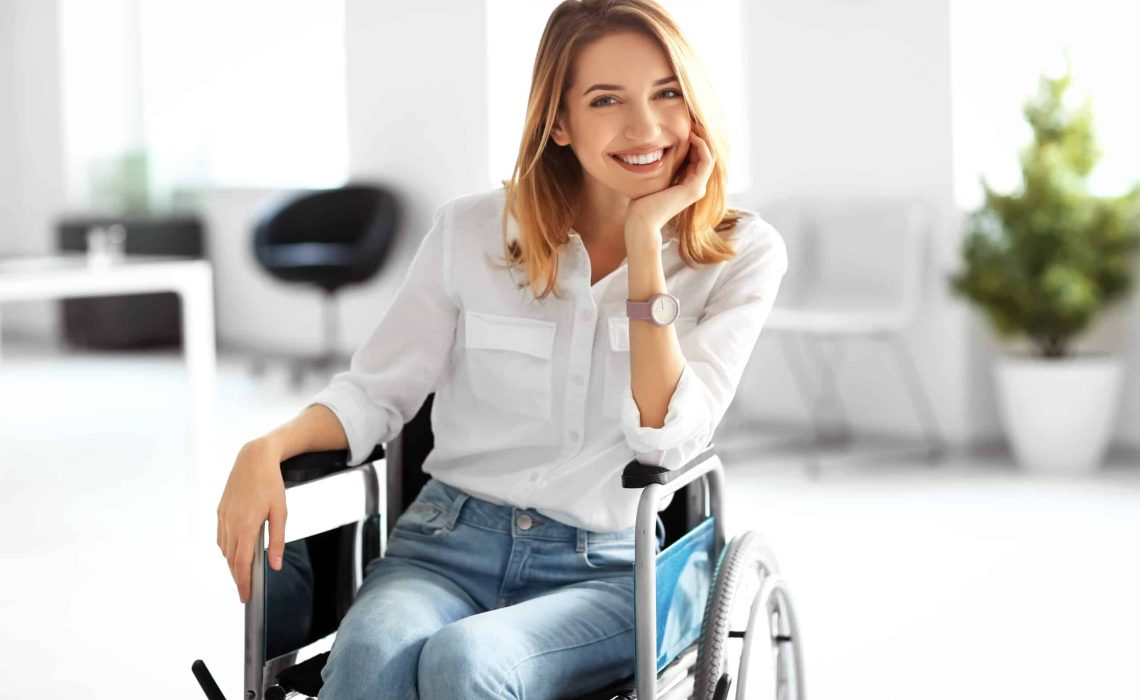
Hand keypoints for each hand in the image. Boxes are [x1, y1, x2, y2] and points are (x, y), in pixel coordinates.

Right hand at [216, 439, 286, 602]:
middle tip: (244, 591)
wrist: (254, 459)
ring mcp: (222, 517)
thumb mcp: (281, 512)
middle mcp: (230, 524)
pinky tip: (235, 551)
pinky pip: (221, 537)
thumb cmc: (271, 484)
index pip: (242, 563)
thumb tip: (275, 565)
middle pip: (231, 560)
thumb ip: (278, 541)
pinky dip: (227, 549)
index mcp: (246, 526)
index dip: (242, 582)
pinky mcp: (220, 511)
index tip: (245, 597)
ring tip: (241, 573)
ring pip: (224, 549)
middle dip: (237, 577)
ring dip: (232, 564)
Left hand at [625, 122, 716, 233]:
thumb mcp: (652, 179)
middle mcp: (696, 186)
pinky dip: (701, 146)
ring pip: (710, 156)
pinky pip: (706, 161)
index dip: (695, 140)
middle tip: (693, 119)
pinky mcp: (695, 188)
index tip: (686, 124)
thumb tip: (652, 151)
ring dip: (704, 138)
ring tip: (695, 124)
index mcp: (687, 184)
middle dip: (702, 136)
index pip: (698, 157)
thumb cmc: (641, 203)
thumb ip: (658, 167)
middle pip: (707, 155)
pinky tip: (691, 136)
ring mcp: (697, 188)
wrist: (641, 221)